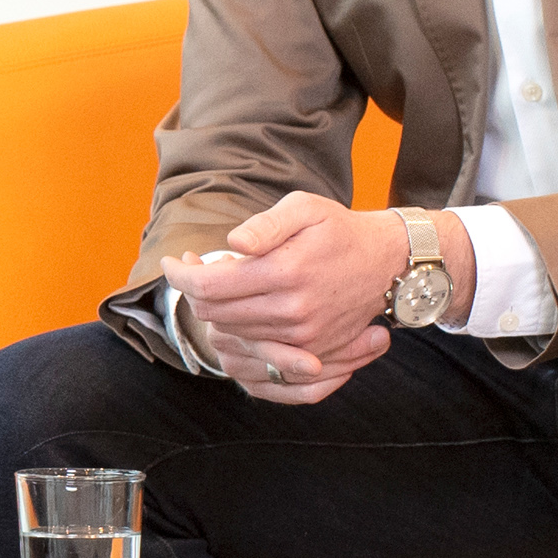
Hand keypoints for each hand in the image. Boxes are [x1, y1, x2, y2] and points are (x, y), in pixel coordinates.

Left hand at [165, 194, 471, 404]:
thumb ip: (266, 225)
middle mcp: (291, 309)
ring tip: (217, 280)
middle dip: (192, 290)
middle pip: (213, 312)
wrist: (386, 263)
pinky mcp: (309, 349)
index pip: (210, 285)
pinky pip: (255, 345)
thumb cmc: (338, 229)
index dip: (180, 275)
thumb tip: (232, 244)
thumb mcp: (305, 209)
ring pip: (230, 331)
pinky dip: (237, 326)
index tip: (172, 261)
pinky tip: (239, 302)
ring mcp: (300, 335)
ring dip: (214, 308)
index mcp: (285, 271)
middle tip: (192, 266)